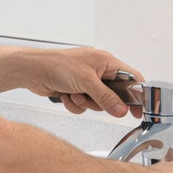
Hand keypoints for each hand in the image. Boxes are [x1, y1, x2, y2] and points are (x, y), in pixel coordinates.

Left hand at [23, 47, 142, 118]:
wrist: (32, 71)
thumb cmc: (57, 65)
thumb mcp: (86, 82)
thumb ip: (106, 97)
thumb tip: (121, 110)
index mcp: (106, 62)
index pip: (131, 79)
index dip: (137, 94)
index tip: (139, 110)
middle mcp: (99, 71)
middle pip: (114, 95)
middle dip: (100, 101)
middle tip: (90, 98)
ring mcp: (87, 82)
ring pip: (98, 103)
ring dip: (85, 102)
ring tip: (74, 94)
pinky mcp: (76, 90)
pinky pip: (84, 105)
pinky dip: (75, 104)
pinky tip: (66, 96)